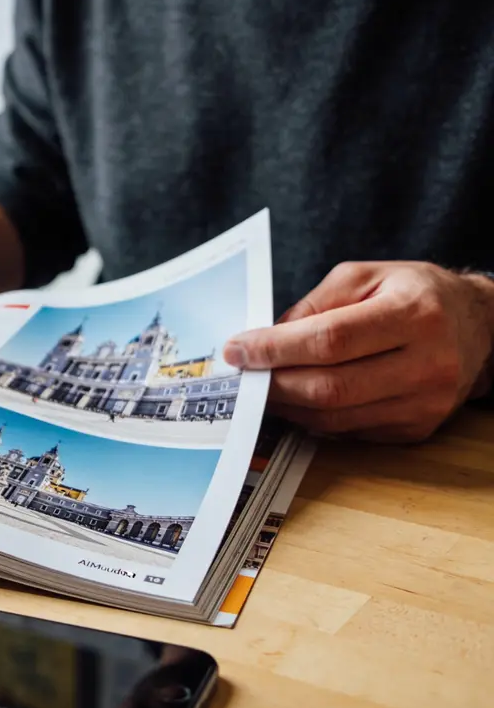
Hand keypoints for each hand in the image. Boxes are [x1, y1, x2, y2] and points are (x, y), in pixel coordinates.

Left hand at [223, 262, 493, 442]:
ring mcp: (425, 403)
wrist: (479, 327)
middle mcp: (427, 363)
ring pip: (334, 417)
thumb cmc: (415, 295)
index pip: (330, 340)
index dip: (275, 349)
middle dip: (274, 383)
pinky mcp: (416, 429)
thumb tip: (265, 340)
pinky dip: (314, 418)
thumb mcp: (365, 277)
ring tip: (264, 387)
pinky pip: (349, 431)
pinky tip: (299, 400)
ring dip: (287, 406)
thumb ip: (314, 305)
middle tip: (243, 374)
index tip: (237, 350)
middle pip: (329, 387)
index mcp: (414, 313)